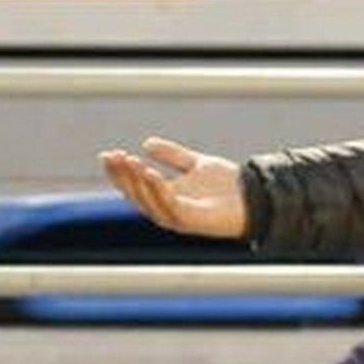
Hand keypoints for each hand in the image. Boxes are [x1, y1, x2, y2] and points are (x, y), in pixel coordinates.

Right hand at [98, 137, 247, 238]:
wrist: (256, 195)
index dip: (119, 172)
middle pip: (136, 194)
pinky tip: (151, 173)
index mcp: (165, 196)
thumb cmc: (228, 185)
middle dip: (123, 175)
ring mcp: (178, 217)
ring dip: (137, 182)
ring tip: (130, 162)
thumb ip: (173, 155)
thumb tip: (146, 143)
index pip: (134, 185)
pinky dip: (158, 191)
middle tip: (115, 156)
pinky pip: (169, 206)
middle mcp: (167, 208)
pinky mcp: (191, 221)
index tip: (107, 154)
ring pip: (148, 201)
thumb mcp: (196, 164)